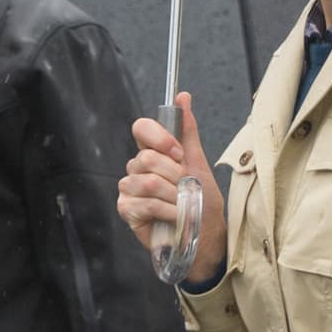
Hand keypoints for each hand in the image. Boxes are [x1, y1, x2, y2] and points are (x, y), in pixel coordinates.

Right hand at [118, 91, 226, 283]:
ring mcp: (129, 189)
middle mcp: (137, 168)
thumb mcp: (198, 162)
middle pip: (146, 157)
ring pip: (146, 182)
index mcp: (153, 152)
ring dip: (172, 196)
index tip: (178, 154)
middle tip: (185, 188)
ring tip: (181, 205)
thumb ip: (187, 131)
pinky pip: (142, 203)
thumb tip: (183, 96)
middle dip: (174, 175)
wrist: (205, 235)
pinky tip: (172, 217)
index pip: (141, 128)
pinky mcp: (127, 210)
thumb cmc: (202, 201)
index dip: (159, 138)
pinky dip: (164, 211)